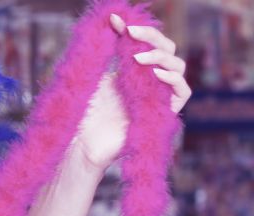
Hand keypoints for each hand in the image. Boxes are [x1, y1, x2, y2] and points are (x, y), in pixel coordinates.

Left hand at [73, 14, 191, 170]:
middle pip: (167, 50)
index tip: (117, 21)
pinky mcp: (164, 114)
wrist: (83, 144)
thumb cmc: (84, 114)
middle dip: (151, 37)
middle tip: (130, 32)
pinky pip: (183, 92)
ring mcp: (159, 96)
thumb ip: (107, 53)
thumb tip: (111, 22)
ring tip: (137, 58)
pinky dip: (174, 79)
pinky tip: (156, 75)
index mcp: (135, 70)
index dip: (138, 30)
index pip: (149, 43)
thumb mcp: (96, 77)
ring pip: (178, 66)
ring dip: (160, 57)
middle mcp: (150, 81)